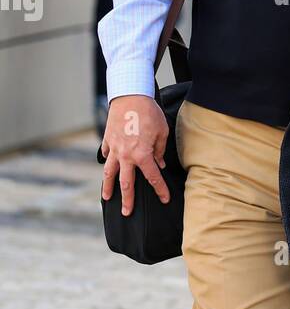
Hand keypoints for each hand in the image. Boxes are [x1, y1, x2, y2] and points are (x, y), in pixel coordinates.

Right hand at [100, 94, 169, 215]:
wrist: (130, 95)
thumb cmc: (149, 112)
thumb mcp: (162, 132)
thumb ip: (160, 151)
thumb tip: (159, 164)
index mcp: (142, 155)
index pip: (152, 178)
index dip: (160, 190)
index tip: (164, 199)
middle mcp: (125, 156)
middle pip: (126, 183)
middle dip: (127, 200)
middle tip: (127, 213)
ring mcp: (114, 148)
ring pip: (109, 173)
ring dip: (108, 187)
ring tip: (107, 198)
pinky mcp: (107, 140)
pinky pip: (106, 155)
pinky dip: (107, 161)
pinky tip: (108, 167)